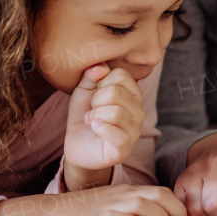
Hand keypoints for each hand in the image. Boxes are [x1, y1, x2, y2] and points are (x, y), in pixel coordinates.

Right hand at [0, 184, 188, 215]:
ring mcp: (108, 206)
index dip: (178, 205)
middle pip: (156, 194)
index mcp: (125, 193)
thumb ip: (131, 213)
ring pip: (140, 202)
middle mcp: (120, 196)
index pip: (160, 192)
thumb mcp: (110, 209)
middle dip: (176, 209)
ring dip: (159, 214)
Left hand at [63, 64, 143, 187]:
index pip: (121, 75)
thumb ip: (91, 75)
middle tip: (91, 110)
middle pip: (116, 92)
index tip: (95, 94)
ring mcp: (134, 131)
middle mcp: (139, 111)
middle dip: (95, 100)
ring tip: (91, 120)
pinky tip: (95, 128)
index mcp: (133, 94)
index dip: (101, 82)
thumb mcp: (84, 89)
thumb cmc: (85, 114)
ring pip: (116, 112)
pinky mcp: (125, 148)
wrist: (77, 144)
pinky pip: (116, 134)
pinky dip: (100, 128)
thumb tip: (101, 67)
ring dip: (95, 115)